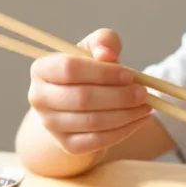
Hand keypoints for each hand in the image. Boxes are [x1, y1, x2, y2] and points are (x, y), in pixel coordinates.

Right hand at [25, 29, 151, 155]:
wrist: (77, 104)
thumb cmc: (88, 71)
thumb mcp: (94, 48)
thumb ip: (103, 41)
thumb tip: (107, 54)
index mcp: (41, 69)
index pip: (69, 69)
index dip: (103, 73)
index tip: (129, 75)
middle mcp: (39, 98)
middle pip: (81, 98)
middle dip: (118, 96)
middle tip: (143, 93)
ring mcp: (50, 125)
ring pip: (92, 122)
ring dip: (125, 115)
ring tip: (146, 106)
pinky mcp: (67, 145)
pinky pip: (97, 141)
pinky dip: (123, 131)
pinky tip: (138, 120)